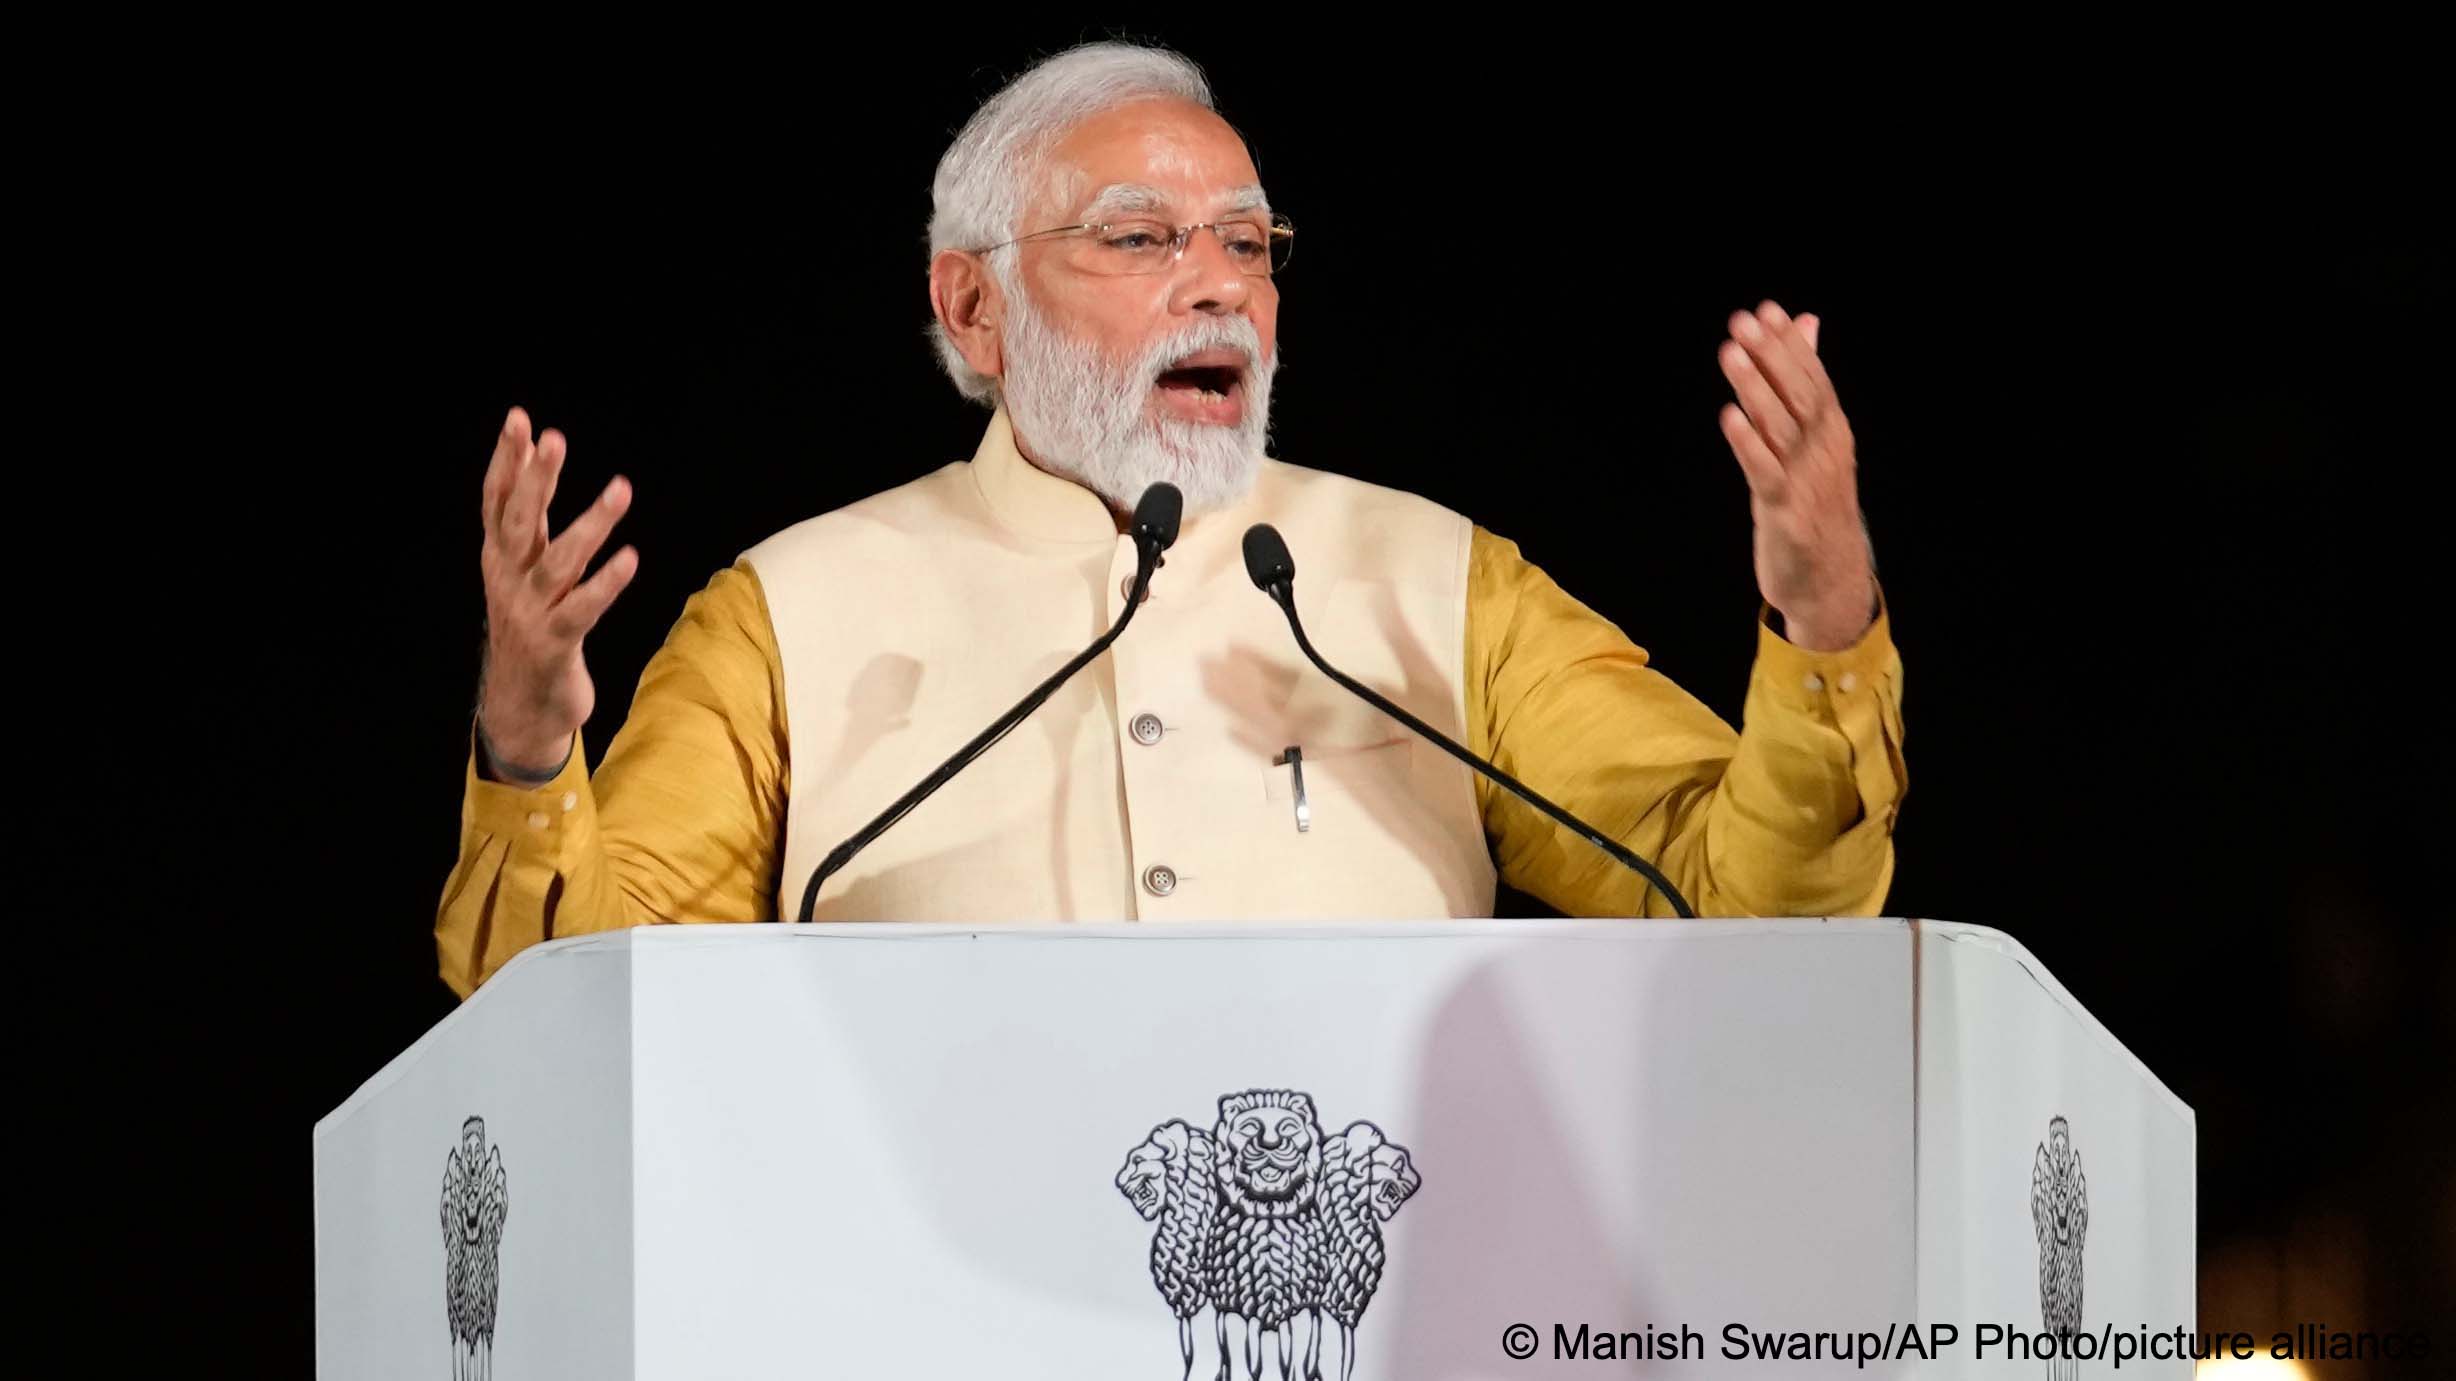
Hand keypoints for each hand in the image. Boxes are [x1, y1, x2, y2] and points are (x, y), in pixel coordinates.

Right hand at [476, 407, 637, 771]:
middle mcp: (509, 580)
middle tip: (554, 438)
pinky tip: (630, 558)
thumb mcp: (523, 572)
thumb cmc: (531, 626)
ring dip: (591, 524)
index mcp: (500, 559)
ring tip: (621, 488)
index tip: (519, 419)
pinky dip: (606, 583)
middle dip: (536, 479)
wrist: (520, 705)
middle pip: (520, 521)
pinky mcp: (555, 643)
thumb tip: (532, 465)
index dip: (507, 461)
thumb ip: (529, 524)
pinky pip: (582, 608)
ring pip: (559, 561)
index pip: (497, 501)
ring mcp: (529, 612)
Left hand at [1717, 301, 1875, 651]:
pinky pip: (1764, 472)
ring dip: (1754, 388)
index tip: (1767, 309)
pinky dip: (1747, 443)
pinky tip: (1728, 416)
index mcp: (1832, 430)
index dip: (1790, 343)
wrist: (1829, 579)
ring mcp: (1806, 480)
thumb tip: (1806, 322)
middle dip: (1771, 356)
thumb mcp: (1815, 440)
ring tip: (1731, 353)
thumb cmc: (1816, 502)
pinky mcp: (1784, 512)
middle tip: (1743, 321)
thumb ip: (1806, 381)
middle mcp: (1824, 450)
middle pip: (1797, 395)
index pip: (1812, 377)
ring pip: (1779, 427)